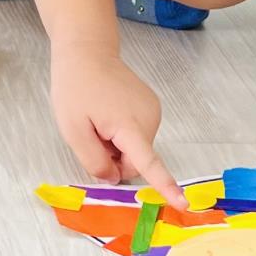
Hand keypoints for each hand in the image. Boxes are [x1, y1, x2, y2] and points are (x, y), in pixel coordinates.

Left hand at [50, 50, 179, 199]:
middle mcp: (149, 118)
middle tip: (92, 134)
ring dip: (116, 146)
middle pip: (136, 161)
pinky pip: (138, 135)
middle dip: (113, 158)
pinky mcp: (152, 107)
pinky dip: (122, 135)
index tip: (183, 203)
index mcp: (129, 125)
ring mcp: (153, 111)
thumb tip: (114, 178)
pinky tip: (108, 114)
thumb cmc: (75, 87)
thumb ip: (93, 160)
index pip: (149, 162)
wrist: (87, 52)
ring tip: (99, 120)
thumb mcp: (72, 129)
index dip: (165, 185)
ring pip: (136, 149)